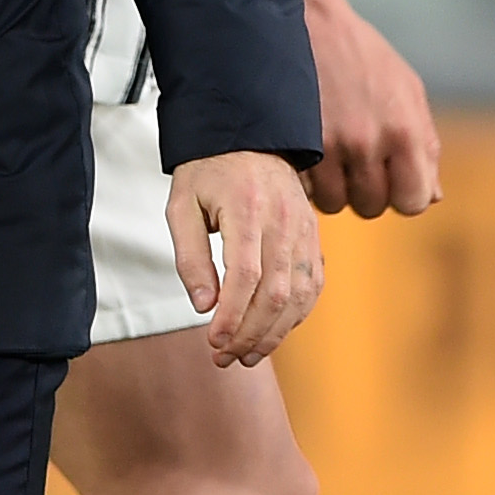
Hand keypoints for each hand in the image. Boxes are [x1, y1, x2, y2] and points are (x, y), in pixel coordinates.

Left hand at [166, 149, 325, 368]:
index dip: (232, 316)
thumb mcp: (181, 205)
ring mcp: (304, 230)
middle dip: (250, 334)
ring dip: (274, 333)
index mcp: (246, 209)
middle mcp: (282, 221)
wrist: (250, 136)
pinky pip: (313, 285)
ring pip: (299, 295)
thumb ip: (190, 256)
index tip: (213, 342)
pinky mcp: (313, 237)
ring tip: (246, 355)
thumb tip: (203, 306)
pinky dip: (296, 315)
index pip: (245, 275)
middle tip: (224, 358)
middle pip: (275, 293)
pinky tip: (273, 332)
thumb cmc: (208, 172)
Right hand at [290, 0, 439, 218]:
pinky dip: (308, 181)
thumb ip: (424, 144)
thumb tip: (431, 196)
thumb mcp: (406, 88)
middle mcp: (370, 142)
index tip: (391, 181)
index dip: (402, 196)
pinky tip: (310, 156)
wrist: (307, 21)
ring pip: (336, 203)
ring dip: (334, 188)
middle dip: (367, 191)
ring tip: (331, 158)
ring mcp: (330, 145)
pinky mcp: (296, 143)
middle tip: (357, 163)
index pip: (413, 201)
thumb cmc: (361, 54)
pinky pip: (307, 190)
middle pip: (372, 206)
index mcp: (405, 130)